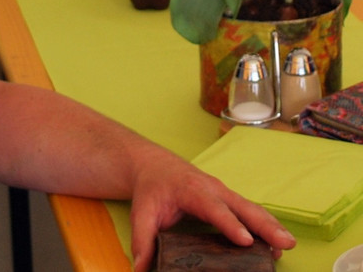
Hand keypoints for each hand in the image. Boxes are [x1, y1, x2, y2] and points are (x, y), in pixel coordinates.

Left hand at [127, 150, 295, 271]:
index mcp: (193, 191)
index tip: (246, 241)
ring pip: (252, 209)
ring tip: (288, 246)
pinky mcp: (230, 200)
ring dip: (272, 226)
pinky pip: (251, 212)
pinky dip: (266, 225)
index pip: (214, 209)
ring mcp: (225, 194)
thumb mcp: (142, 212)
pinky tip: (276, 243)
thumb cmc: (152, 188)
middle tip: (285, 244)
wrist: (156, 165)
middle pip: (243, 207)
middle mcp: (214, 190)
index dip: (230, 224)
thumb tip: (140, 269)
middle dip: (265, 226)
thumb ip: (142, 240)